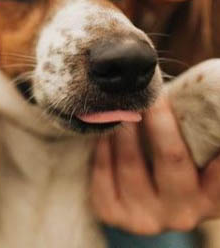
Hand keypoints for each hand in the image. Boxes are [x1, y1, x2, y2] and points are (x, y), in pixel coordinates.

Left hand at [91, 95, 219, 234]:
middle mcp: (182, 213)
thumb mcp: (194, 160)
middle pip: (171, 157)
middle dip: (159, 120)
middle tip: (151, 95)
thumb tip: (207, 95)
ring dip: (125, 127)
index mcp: (211, 199)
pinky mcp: (111, 213)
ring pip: (130, 162)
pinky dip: (103, 144)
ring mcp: (144, 217)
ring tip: (123, 104)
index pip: (218, 171)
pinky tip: (104, 127)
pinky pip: (103, 170)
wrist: (141, 207)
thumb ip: (196, 137)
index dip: (215, 143)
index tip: (212, 111)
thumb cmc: (174, 168)